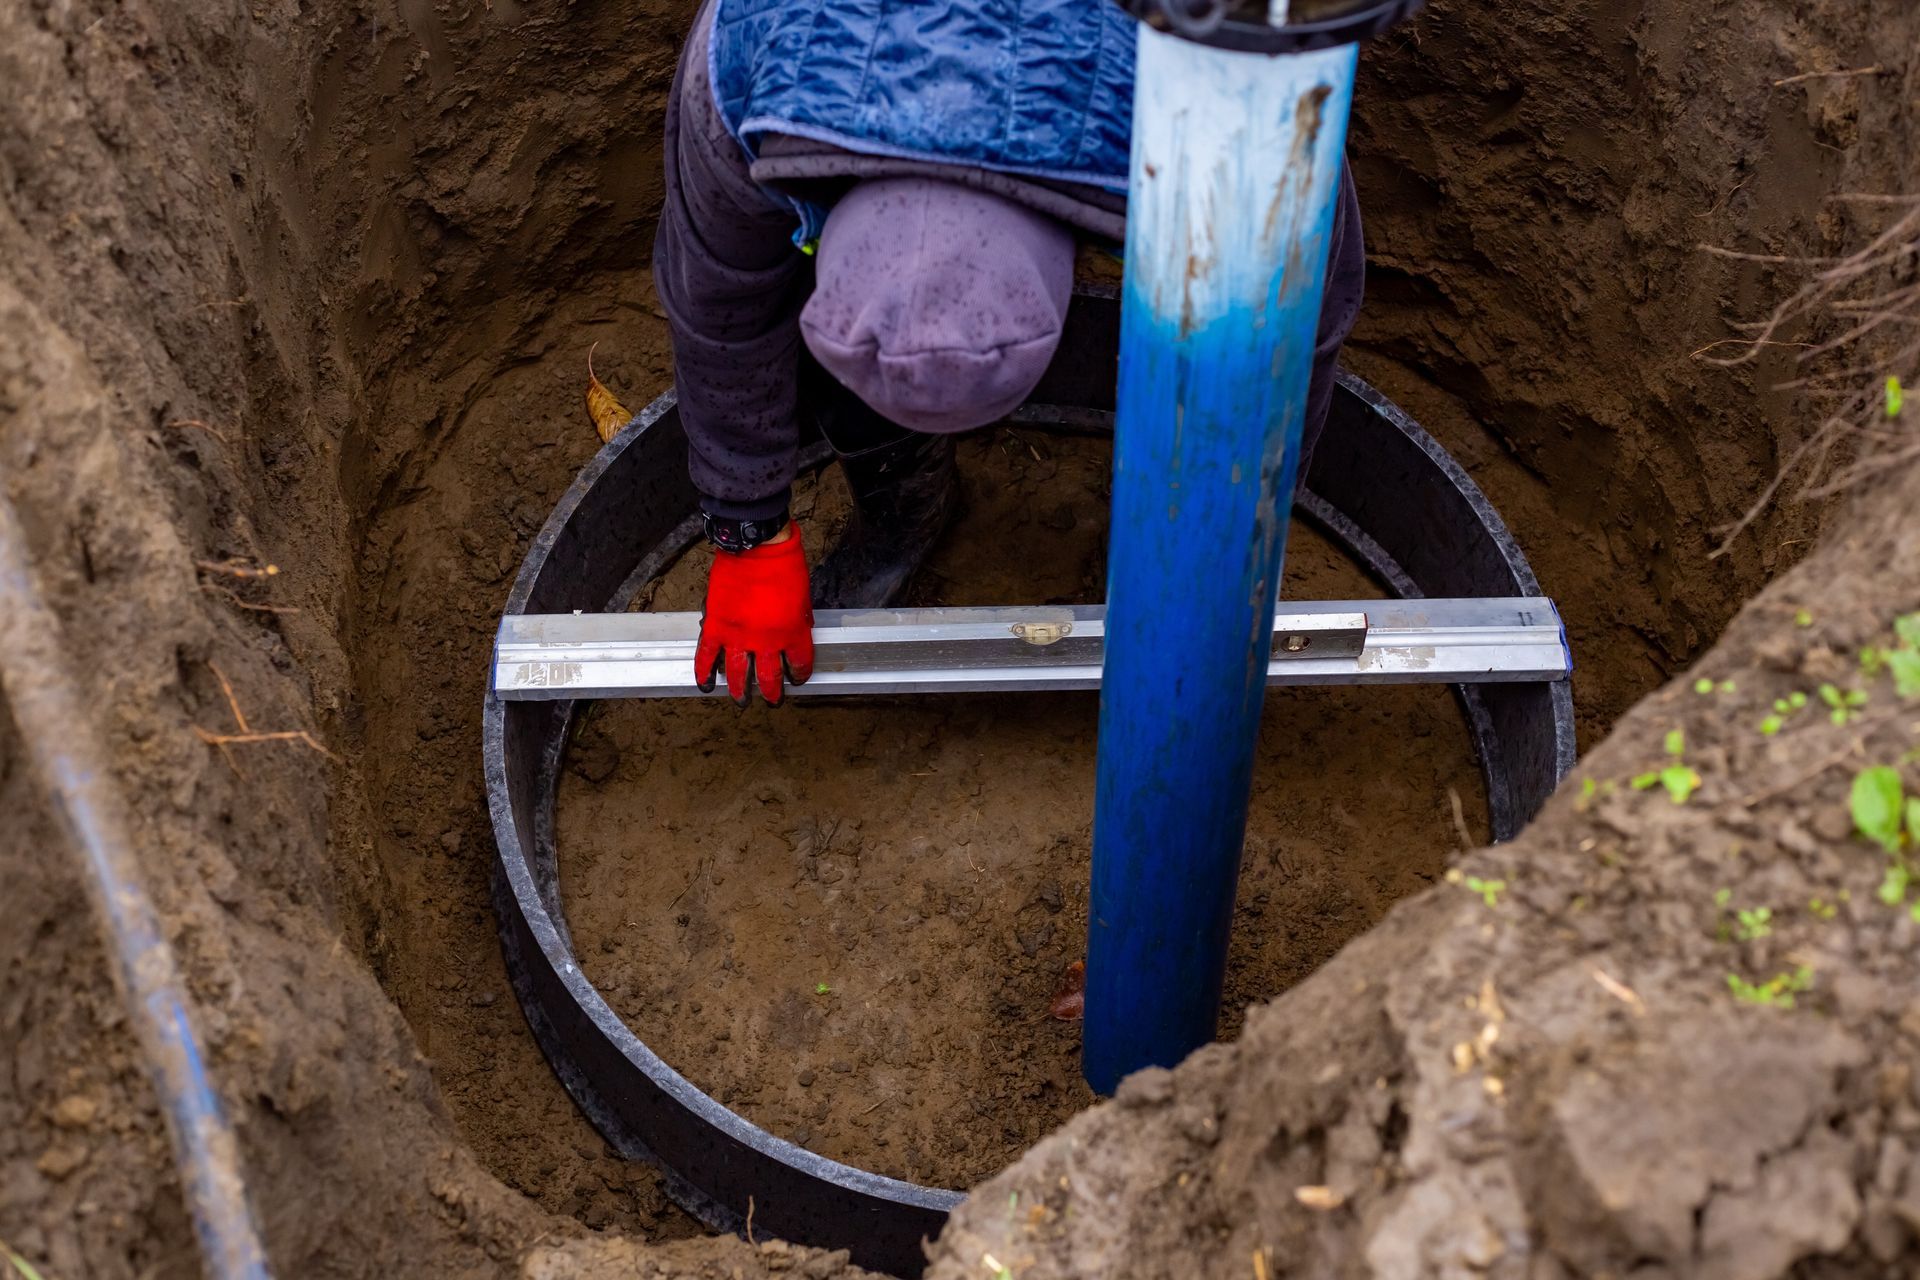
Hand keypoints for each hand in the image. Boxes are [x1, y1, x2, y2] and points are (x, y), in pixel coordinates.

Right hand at [695, 524, 813, 705]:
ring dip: (740, 690)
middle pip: (769, 677)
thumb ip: (799, 621)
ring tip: (742, 700)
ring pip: (738, 674)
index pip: (799, 664)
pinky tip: (706, 684)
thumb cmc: (785, 566)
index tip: (797, 678)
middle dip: (772, 692)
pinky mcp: (717, 627)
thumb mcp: (803, 598)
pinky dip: (704, 672)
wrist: (757, 547)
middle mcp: (766, 642)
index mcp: (792, 634)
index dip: (799, 674)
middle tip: (772, 700)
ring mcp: (739, 637)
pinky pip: (707, 656)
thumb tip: (796, 632)